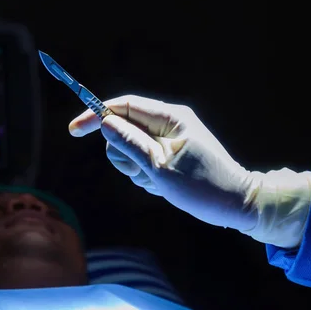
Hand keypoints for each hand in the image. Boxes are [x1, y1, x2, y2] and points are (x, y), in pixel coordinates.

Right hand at [69, 95, 310, 247]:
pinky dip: (144, 175)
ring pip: (129, 149)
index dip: (96, 115)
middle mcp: (168, 123)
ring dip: (135, 169)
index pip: (124, 106)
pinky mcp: (167, 154)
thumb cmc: (202, 186)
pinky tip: (163, 186)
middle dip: (123, 154)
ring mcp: (167, 139)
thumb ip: (130, 143)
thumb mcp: (160, 167)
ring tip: (157, 182)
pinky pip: (141, 161)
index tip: (74, 131)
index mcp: (169, 117)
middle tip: (143, 172)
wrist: (235, 205)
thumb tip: (104, 122)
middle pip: (123, 129)